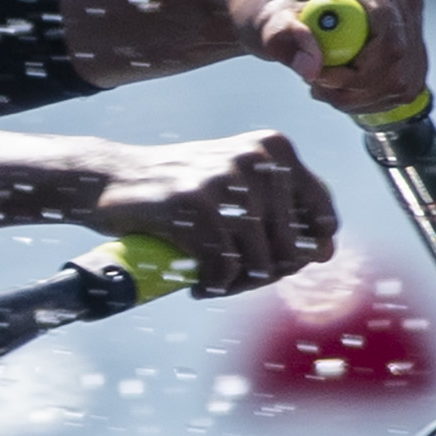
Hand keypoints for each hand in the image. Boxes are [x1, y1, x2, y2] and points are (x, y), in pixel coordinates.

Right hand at [0, 118, 334, 291]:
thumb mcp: (238, 186)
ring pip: (261, 263)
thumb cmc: (181, 192)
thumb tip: (325, 253)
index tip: (273, 263)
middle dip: (266, 276)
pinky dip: (214, 286)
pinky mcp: (196, 204)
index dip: (304, 253)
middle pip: (293, 248)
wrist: (110, 180)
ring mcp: (227, 179)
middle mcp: (257, 158)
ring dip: (238, 287)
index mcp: (275, 149)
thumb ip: (283, 211)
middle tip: (233, 279)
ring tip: (213, 282)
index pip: (323, 218)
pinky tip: (197, 283)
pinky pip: (225, 268)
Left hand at [234, 0, 429, 114]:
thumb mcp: (266, 22)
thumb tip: (312, 68)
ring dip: (361, 96)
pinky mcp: (412, 41)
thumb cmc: (269, 9)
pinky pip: (403, 87)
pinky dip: (369, 98)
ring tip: (322, 82)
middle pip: (400, 61)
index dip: (362, 70)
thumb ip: (286, 40)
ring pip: (403, 80)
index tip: (320, 78)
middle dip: (358, 87)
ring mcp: (410, 15)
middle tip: (317, 84)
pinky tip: (341, 85)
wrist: (275, 8)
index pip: (390, 35)